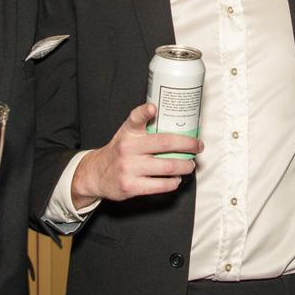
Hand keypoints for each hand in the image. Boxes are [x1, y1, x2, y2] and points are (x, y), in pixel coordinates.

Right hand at [71, 103, 201, 207]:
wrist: (97, 174)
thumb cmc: (120, 151)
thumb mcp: (127, 134)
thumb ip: (145, 128)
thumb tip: (176, 122)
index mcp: (128, 132)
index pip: (135, 118)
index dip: (144, 112)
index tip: (153, 108)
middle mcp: (127, 148)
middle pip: (164, 143)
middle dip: (187, 144)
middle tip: (197, 146)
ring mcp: (129, 168)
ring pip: (167, 167)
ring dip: (184, 166)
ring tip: (190, 165)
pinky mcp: (131, 186)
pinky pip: (160, 185)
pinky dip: (173, 182)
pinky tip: (176, 179)